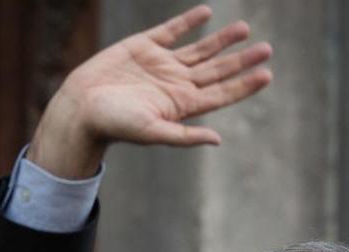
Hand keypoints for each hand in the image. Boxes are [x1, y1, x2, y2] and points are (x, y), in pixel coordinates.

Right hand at [28, 4, 272, 178]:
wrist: (81, 106)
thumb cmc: (114, 125)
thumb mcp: (152, 132)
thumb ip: (184, 136)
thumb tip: (217, 140)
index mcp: (182, 105)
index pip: (221, 93)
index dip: (244, 85)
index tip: (266, 74)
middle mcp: (176, 84)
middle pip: (217, 70)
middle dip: (241, 60)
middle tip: (267, 49)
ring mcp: (162, 64)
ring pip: (200, 49)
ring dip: (222, 39)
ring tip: (245, 29)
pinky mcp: (144, 46)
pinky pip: (171, 31)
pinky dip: (188, 22)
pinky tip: (206, 13)